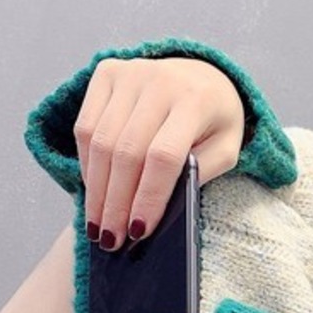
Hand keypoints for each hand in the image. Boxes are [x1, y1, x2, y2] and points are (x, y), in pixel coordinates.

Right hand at [73, 56, 248, 251]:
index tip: (138, 232)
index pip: (164, 156)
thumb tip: (160, 206)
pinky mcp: (107, 73)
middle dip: (116, 203)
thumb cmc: (215, 121)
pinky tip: (94, 189)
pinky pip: (86, 125)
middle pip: (126, 152)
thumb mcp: (226, 150)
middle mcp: (159, 81)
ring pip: (100, 141)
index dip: (148, 197)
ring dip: (96, 189)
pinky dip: (87, 163)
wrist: (202, 74)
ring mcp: (130, 73)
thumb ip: (200, 172)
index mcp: (195, 100)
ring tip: (96, 224)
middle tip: (110, 240)